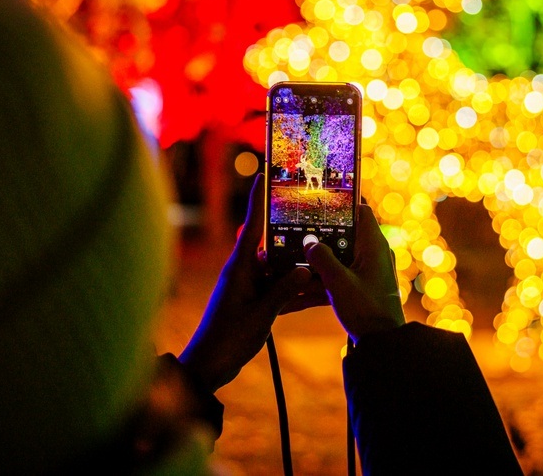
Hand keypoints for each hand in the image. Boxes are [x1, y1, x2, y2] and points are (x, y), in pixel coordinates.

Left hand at [179, 174, 310, 390]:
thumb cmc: (227, 338)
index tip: (265, 173)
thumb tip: (308, 269)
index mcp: (240, 266)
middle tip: (323, 224)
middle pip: (276, 246)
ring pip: (284, 271)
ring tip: (332, 262)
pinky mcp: (259, 303)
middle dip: (298, 238)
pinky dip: (301, 293)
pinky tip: (325, 293)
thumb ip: (284, 291)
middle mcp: (246, 271)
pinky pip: (284, 292)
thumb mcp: (260, 314)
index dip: (259, 198)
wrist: (209, 368)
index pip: (252, 224)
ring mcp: (253, 287)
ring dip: (305, 271)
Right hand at [303, 203, 404, 342]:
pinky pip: (339, 277)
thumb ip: (321, 258)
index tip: (321, 202)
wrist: (383, 344)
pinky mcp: (362, 287)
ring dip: (318, 262)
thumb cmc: (367, 310)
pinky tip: (299, 291)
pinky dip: (322, 281)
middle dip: (322, 236)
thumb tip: (309, 242)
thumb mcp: (338, 283)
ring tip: (293, 261)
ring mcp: (369, 271)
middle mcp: (374, 254)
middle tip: (299, 232)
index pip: (361, 211)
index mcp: (374, 246)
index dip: (342, 204)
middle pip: (345, 235)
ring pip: (339, 258)